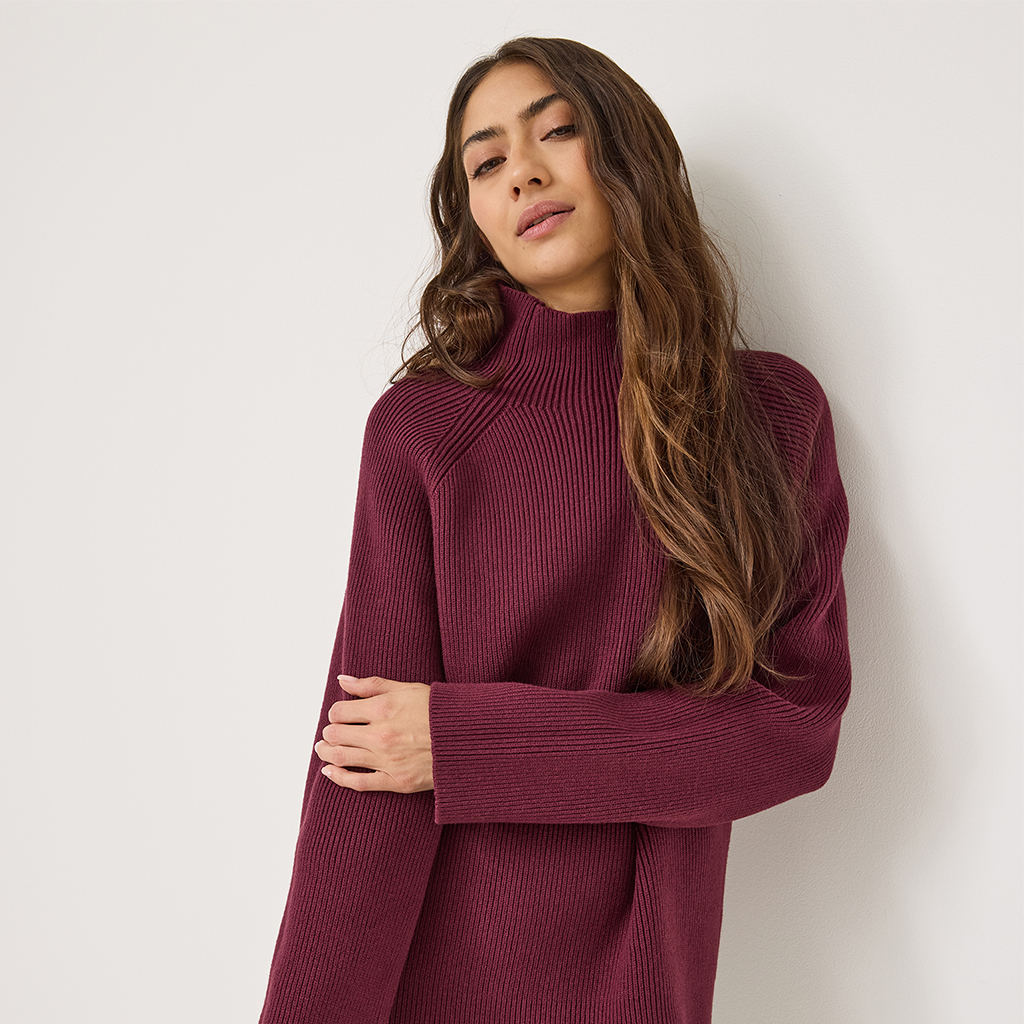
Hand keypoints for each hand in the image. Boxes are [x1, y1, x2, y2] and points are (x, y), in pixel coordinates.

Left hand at [315, 675, 432, 792]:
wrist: (469, 739)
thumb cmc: (440, 711)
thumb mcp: (407, 688)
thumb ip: (372, 685)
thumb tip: (342, 679)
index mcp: (383, 709)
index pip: (339, 712)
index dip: (336, 712)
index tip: (341, 714)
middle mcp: (381, 736)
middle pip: (336, 735)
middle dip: (329, 733)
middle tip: (331, 732)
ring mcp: (387, 761)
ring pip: (342, 758)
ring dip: (326, 752)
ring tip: (323, 748)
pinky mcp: (395, 782)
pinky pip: (358, 783)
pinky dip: (339, 777)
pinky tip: (330, 771)